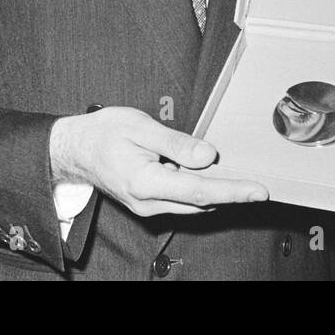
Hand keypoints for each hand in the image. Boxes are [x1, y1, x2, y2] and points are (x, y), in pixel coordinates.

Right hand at [49, 106, 268, 217]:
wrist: (76, 149)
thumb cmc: (105, 133)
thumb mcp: (140, 127)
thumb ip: (176, 144)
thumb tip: (207, 156)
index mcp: (146, 182)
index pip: (199, 191)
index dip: (233, 192)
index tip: (258, 191)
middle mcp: (148, 202)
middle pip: (201, 202)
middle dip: (230, 192)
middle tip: (255, 181)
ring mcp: (146, 207)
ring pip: (192, 204)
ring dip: (213, 191)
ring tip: (230, 174)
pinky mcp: (147, 205)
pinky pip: (181, 202)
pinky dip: (197, 191)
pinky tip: (201, 173)